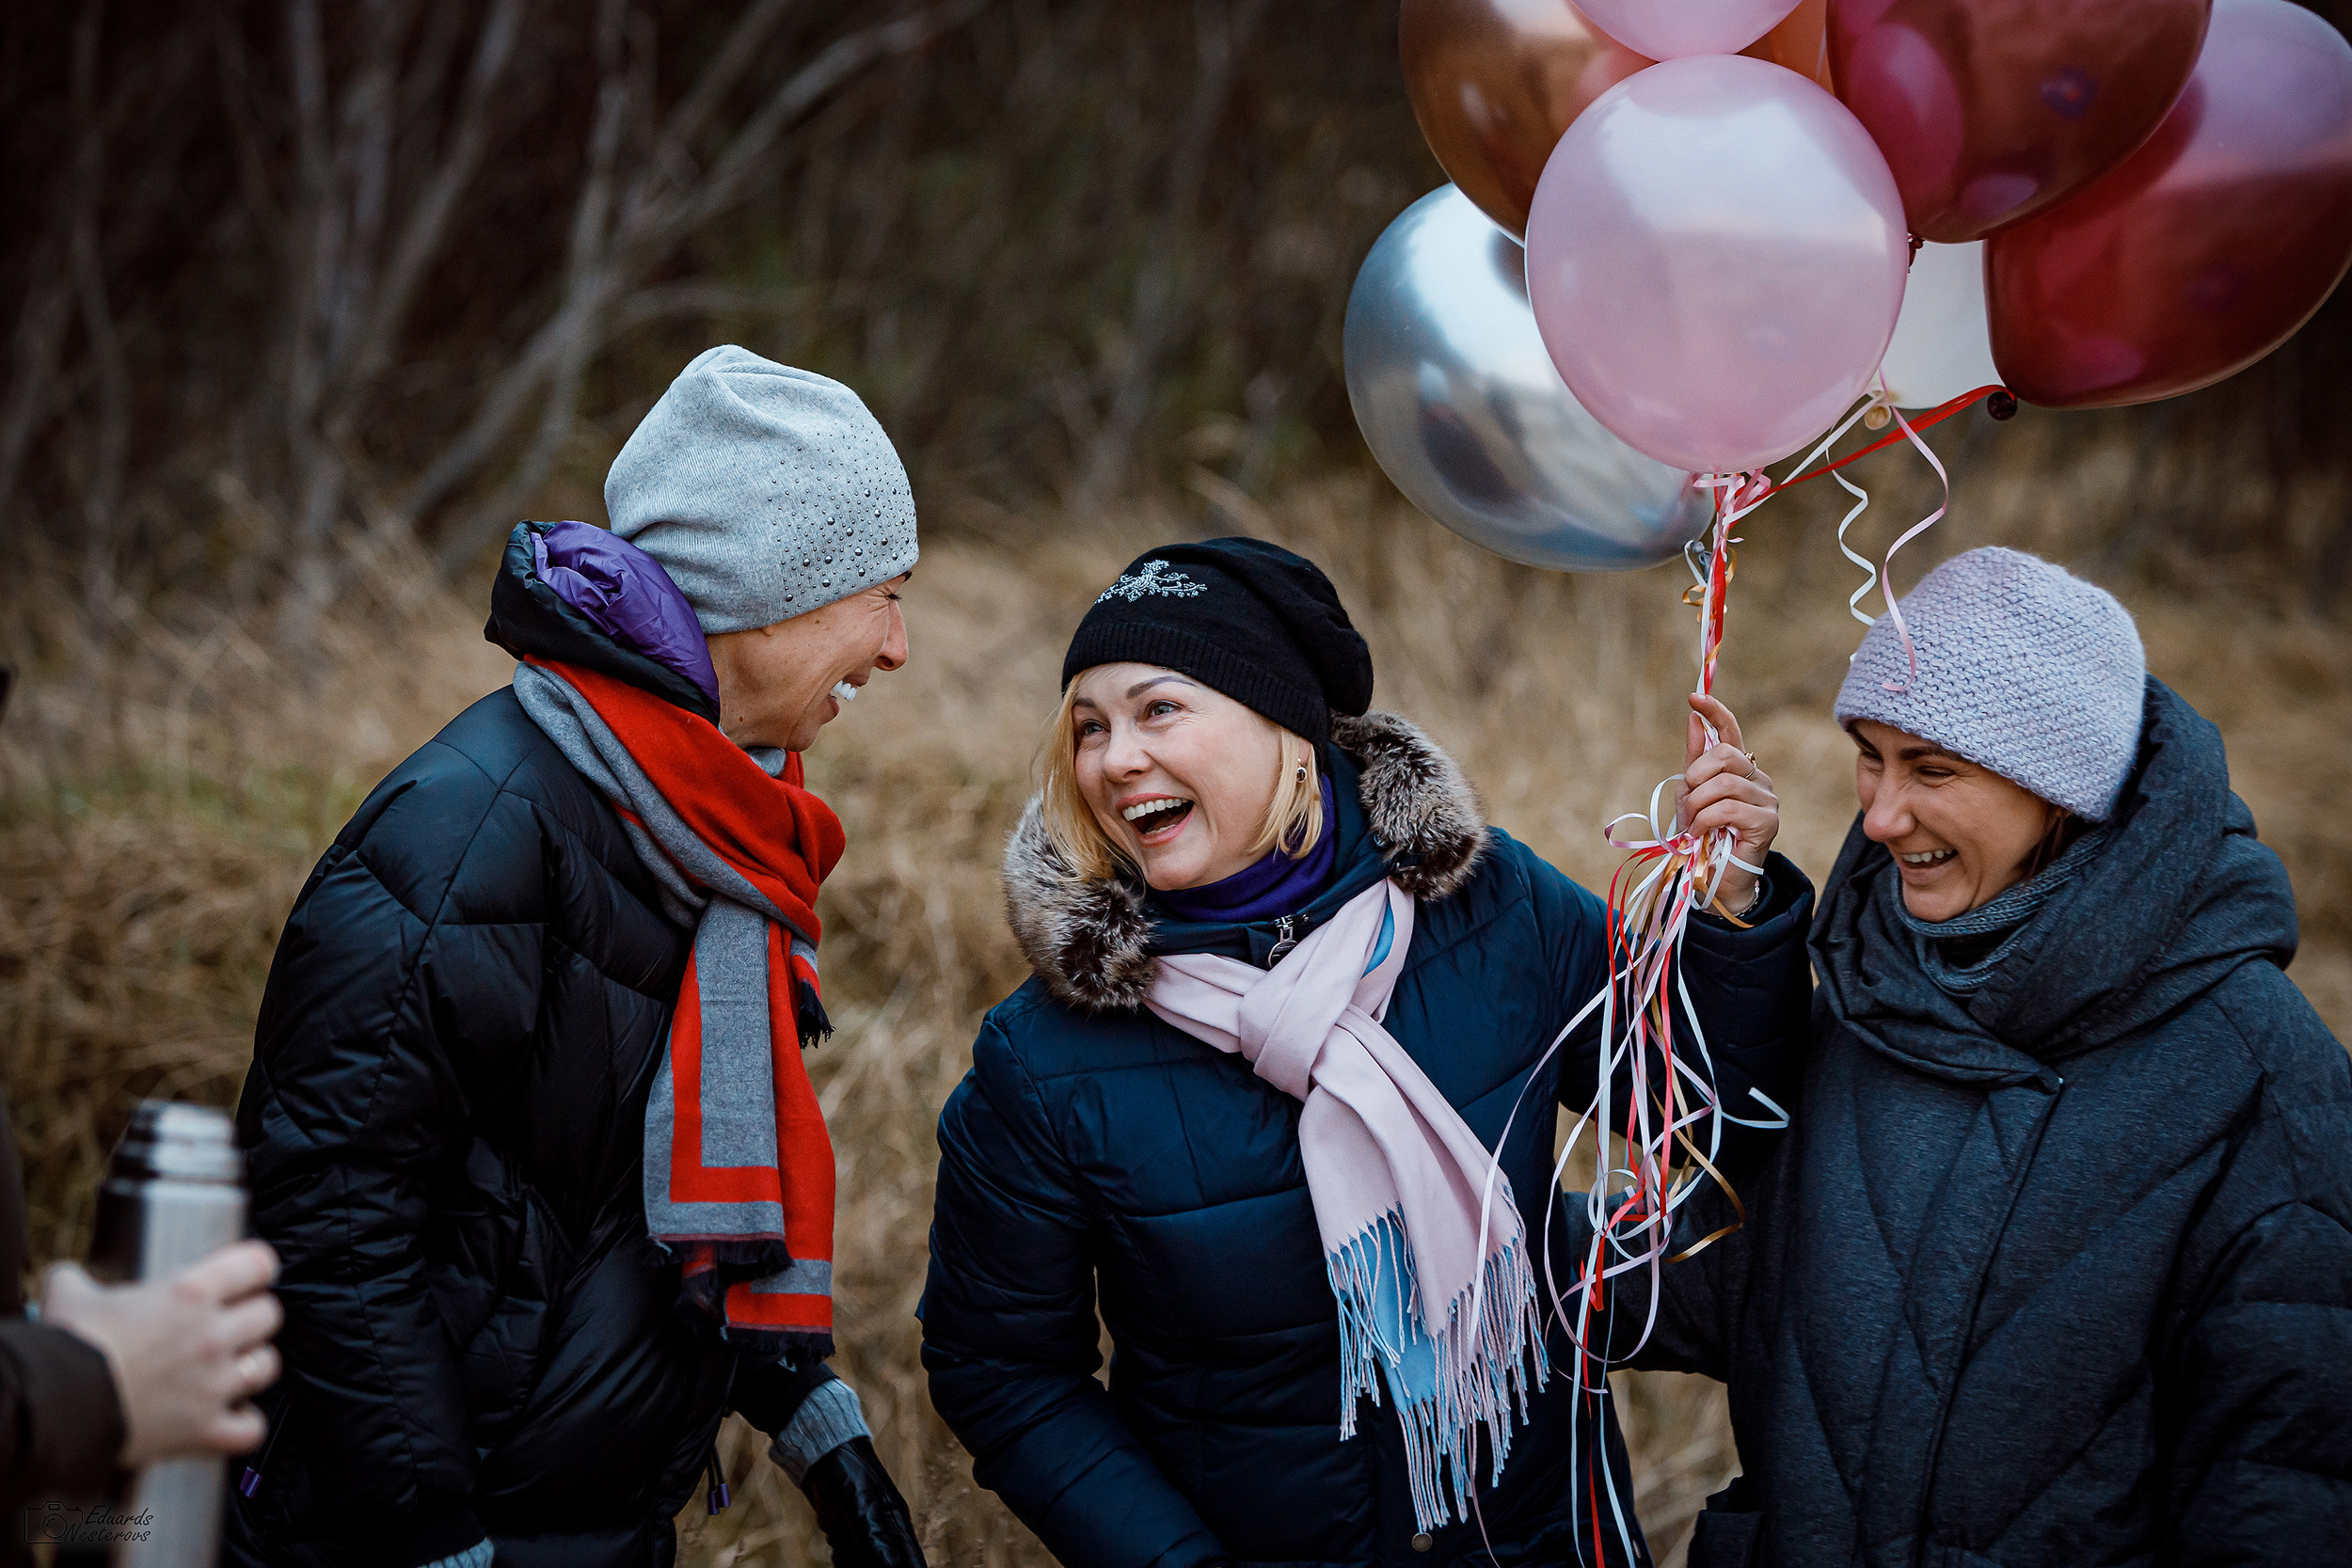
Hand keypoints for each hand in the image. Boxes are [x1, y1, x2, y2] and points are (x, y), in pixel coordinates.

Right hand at [40, 1239, 282, 1466]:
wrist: (52, 1406)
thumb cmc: (66, 1347)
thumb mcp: (69, 1296)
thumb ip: (77, 1279)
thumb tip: (67, 1276)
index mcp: (189, 1293)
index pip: (257, 1265)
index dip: (255, 1268)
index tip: (249, 1276)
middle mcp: (211, 1334)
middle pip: (269, 1314)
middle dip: (253, 1317)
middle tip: (231, 1324)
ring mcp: (213, 1384)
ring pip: (267, 1366)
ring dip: (253, 1365)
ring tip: (232, 1367)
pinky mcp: (204, 1428)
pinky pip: (251, 1428)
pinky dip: (244, 1424)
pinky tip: (231, 1416)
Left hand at [804, 1435, 924, 1566]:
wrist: (822, 1458)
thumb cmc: (848, 1473)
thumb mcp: (861, 1502)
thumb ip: (874, 1534)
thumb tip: (890, 1566)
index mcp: (897, 1525)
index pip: (913, 1562)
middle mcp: (885, 1535)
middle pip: (889, 1567)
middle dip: (876, 1567)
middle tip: (856, 1558)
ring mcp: (865, 1537)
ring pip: (866, 1566)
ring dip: (855, 1563)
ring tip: (844, 1542)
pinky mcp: (848, 1537)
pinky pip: (848, 1561)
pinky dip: (842, 1559)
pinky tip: (837, 1544)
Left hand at [1677, 693, 1778, 917]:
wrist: (1713, 879)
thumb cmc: (1702, 837)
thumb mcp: (1691, 795)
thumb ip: (1694, 759)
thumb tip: (1693, 718)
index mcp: (1739, 770)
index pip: (1731, 731)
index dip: (1715, 711)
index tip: (1694, 697)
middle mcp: (1758, 780)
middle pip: (1725, 754)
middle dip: (1697, 776)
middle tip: (1690, 800)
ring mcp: (1767, 800)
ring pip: (1723, 783)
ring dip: (1698, 806)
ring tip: (1694, 825)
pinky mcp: (1768, 822)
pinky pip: (1728, 808)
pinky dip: (1706, 821)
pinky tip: (1701, 834)